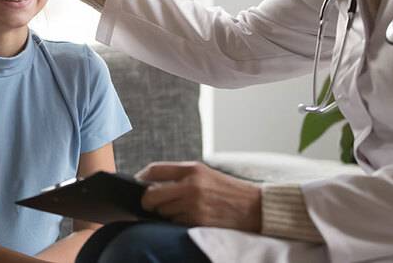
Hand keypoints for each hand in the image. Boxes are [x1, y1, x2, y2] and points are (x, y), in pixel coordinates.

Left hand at [136, 161, 261, 231]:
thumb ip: (180, 175)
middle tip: (149, 203)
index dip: (141, 177)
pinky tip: (188, 217)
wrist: (255, 206)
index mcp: (191, 169)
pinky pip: (176, 223)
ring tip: (178, 209)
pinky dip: (177, 222)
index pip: (154, 170)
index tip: (137, 183)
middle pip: (152, 194)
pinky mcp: (198, 220)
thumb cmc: (227, 189)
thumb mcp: (204, 173)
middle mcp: (190, 185)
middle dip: (147, 201)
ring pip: (163, 212)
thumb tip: (151, 183)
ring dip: (165, 213)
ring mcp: (194, 204)